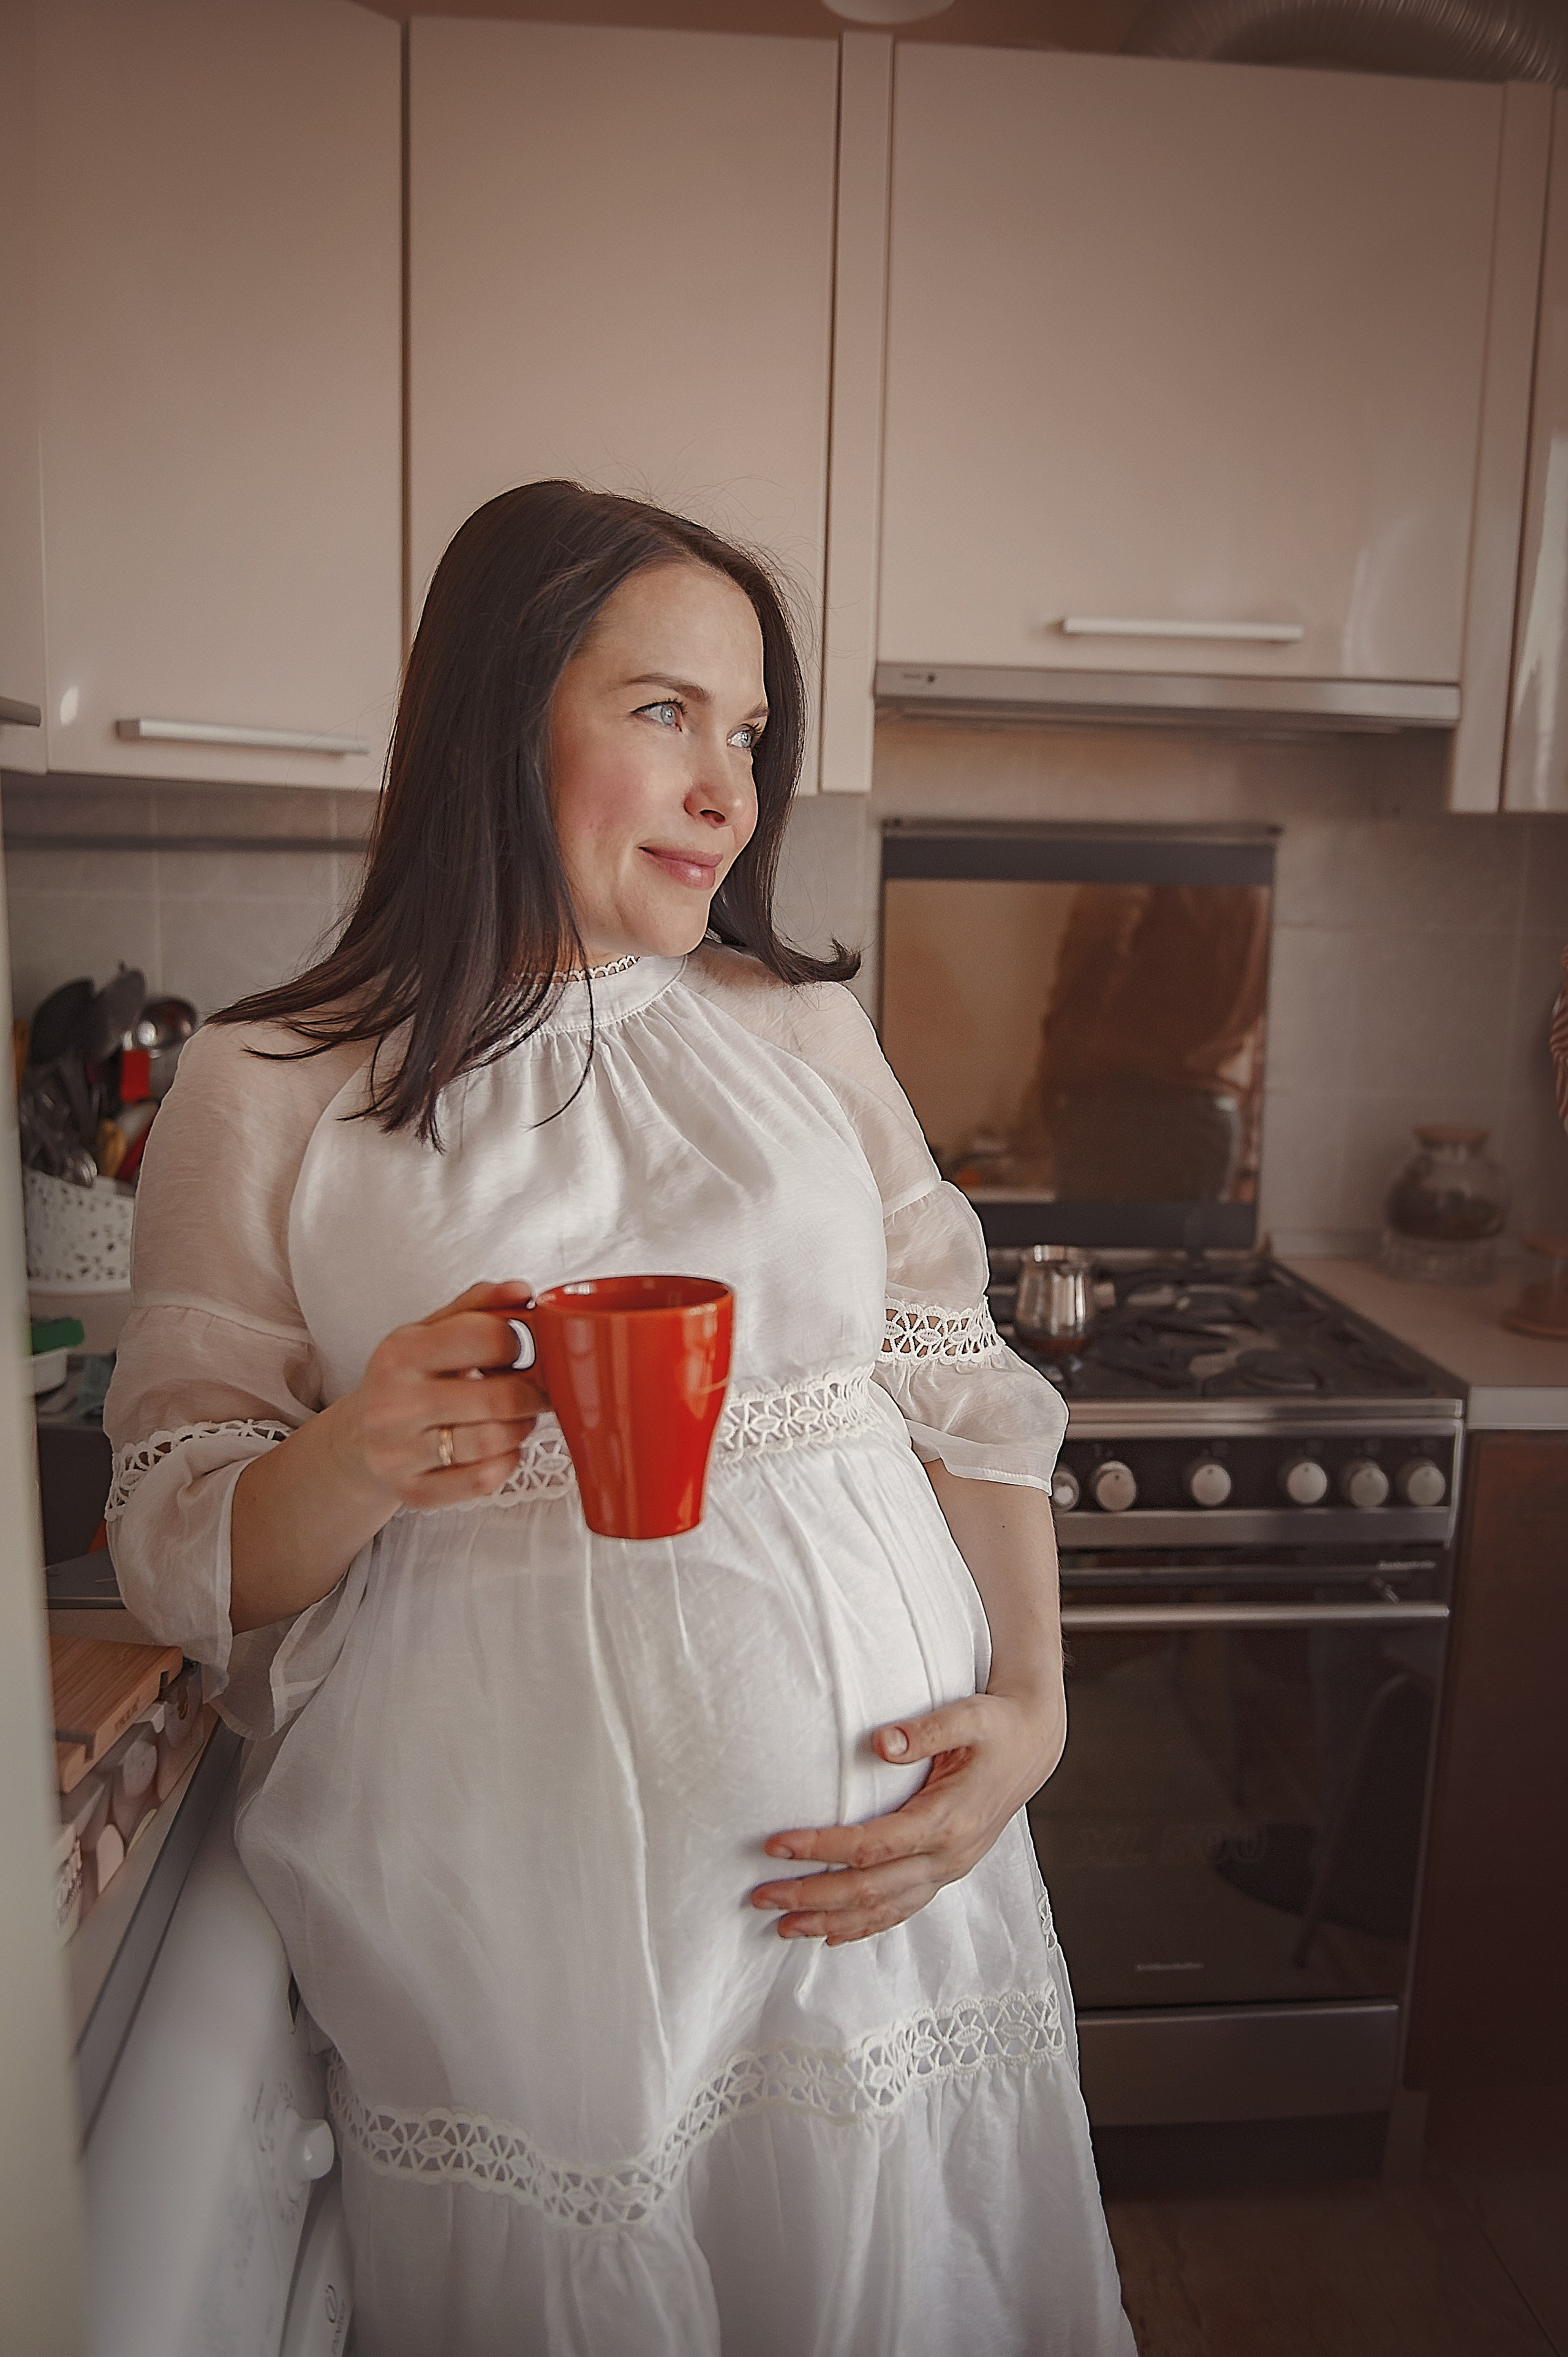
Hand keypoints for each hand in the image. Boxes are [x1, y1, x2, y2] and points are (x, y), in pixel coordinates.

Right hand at [334, 1280, 549, 1511]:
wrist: (356, 1440)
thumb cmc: (405, 1381)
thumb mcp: (427, 1333)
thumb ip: (476, 1306)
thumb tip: (522, 1292)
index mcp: (401, 1353)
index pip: (485, 1337)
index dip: (520, 1342)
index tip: (524, 1349)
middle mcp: (394, 1403)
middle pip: (497, 1397)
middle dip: (533, 1394)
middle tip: (538, 1392)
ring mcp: (400, 1452)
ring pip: (493, 1441)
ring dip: (522, 1428)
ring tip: (519, 1418)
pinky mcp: (413, 1491)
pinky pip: (483, 1480)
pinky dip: (506, 1462)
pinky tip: (501, 1448)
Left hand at [751, 1687, 1064, 1945]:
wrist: (1033, 1747)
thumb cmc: (996, 1726)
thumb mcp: (968, 1716)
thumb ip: (926, 1730)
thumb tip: (880, 1742)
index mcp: (947, 1820)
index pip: (871, 1846)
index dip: (821, 1849)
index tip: (776, 1846)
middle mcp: (948, 1856)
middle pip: (868, 1890)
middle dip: (811, 1897)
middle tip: (760, 1897)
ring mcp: (948, 1870)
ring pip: (882, 1910)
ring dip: (830, 1921)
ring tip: (783, 1926)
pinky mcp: (945, 1872)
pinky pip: (901, 1910)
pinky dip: (865, 1927)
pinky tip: (833, 1934)